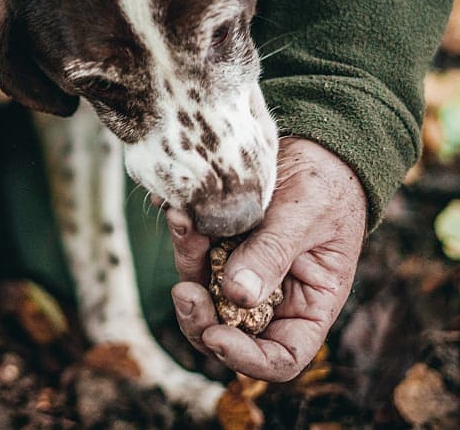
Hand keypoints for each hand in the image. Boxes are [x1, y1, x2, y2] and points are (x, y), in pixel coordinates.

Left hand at [168, 137, 366, 380]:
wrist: (312, 145)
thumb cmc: (327, 184)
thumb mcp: (306, 216)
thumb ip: (272, 254)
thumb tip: (237, 296)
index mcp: (308, 306)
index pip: (280, 357)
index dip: (247, 358)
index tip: (216, 336)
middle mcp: (271, 298)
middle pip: (227, 332)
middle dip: (199, 318)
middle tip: (183, 291)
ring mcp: (240, 273)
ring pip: (202, 291)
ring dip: (187, 262)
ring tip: (182, 222)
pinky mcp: (218, 247)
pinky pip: (194, 253)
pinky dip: (184, 235)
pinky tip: (177, 209)